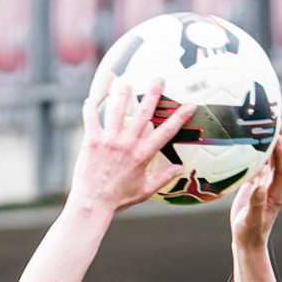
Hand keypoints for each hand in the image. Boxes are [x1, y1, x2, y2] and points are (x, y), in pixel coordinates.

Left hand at [71, 78, 193, 215]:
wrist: (93, 203)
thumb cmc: (119, 199)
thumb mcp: (145, 191)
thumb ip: (163, 178)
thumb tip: (180, 168)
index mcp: (143, 155)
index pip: (167, 131)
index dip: (180, 117)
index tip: (190, 104)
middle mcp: (128, 143)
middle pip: (144, 113)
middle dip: (153, 93)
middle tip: (158, 78)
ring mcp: (109, 140)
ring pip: (117, 110)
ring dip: (122, 93)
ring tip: (125, 81)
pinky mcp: (92, 140)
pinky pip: (91, 119)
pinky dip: (90, 108)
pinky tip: (91, 99)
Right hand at [229, 131, 281, 251]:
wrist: (247, 240)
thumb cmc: (250, 233)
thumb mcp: (252, 220)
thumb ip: (256, 204)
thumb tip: (259, 187)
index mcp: (276, 193)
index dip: (281, 152)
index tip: (277, 135)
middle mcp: (273, 185)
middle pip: (279, 158)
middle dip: (278, 138)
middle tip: (276, 117)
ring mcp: (264, 183)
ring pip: (268, 157)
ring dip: (267, 140)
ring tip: (265, 120)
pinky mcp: (254, 183)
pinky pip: (257, 162)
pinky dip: (255, 150)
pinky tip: (248, 137)